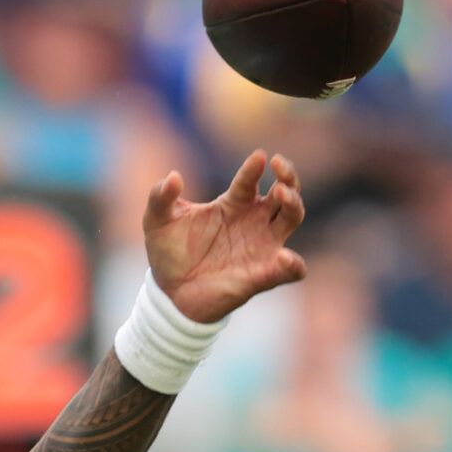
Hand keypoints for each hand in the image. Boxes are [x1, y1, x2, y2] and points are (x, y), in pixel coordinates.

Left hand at [144, 150, 306, 323]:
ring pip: (292, 218)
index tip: (258, 157)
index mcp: (233, 204)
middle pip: (285, 192)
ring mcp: (262, 247)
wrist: (170, 294)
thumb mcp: (157, 221)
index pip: (250, 180)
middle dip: (288, 177)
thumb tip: (173, 176)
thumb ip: (160, 197)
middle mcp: (254, 221)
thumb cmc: (169, 253)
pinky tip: (283, 257)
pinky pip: (291, 270)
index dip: (253, 168)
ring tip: (281, 193)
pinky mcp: (263, 275)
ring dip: (294, 204)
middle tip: (279, 165)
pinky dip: (293, 264)